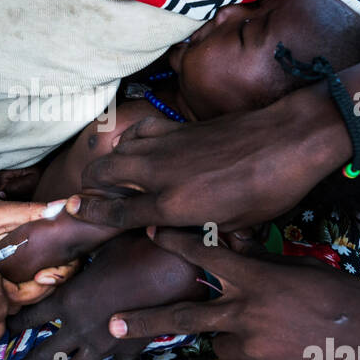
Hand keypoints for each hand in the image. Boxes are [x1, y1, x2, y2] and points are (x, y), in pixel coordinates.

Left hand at [7, 232, 203, 359]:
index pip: (31, 317)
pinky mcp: (130, 348)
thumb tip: (68, 218)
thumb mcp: (98, 242)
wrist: (172, 268)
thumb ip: (80, 245)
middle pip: (44, 355)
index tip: (3, 332)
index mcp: (68, 299)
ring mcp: (105, 342)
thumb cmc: (135, 247)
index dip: (14, 325)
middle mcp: (80, 326)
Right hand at [73, 87, 347, 230]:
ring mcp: (167, 146)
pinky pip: (140, 129)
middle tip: (90, 195)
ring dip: (109, 162)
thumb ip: (193, 232)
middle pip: (103, 174)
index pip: (115, 212)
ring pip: (117, 149)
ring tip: (113, 176)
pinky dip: (131, 138)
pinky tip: (138, 146)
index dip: (88, 213)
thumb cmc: (268, 190)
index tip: (71, 209)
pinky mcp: (179, 127)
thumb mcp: (233, 226)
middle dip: (89, 185)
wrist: (288, 141)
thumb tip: (161, 232)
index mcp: (172, 206)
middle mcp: (160, 174)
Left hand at [107, 229, 359, 359]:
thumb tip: (235, 246)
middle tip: (112, 324)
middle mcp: (245, 313)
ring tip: (281, 336)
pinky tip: (295, 357)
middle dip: (143, 321)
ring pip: (224, 344)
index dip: (175, 243)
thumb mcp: (304, 270)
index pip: (204, 256)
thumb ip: (264, 263)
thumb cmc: (348, 302)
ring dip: (237, 339)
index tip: (151, 233)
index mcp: (256, 279)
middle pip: (182, 317)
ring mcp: (251, 349)